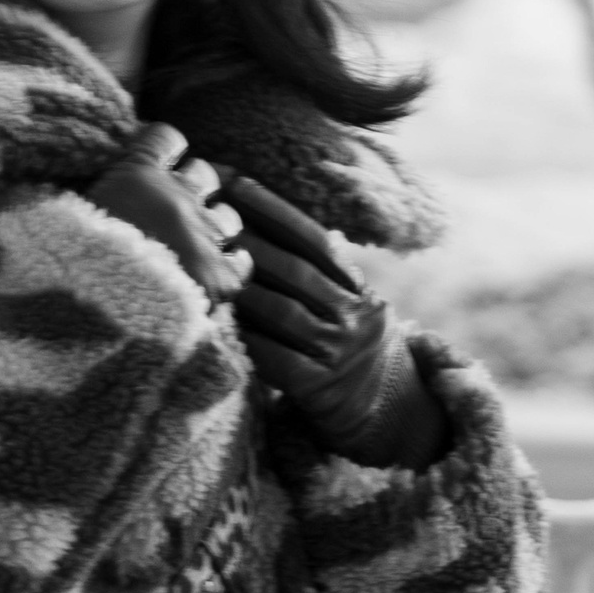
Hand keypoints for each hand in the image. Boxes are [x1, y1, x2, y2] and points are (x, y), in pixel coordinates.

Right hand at [84, 125, 250, 303]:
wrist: (101, 313)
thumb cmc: (75, 263)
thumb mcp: (70, 216)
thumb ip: (91, 197)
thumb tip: (87, 196)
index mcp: (139, 175)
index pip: (165, 136)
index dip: (164, 147)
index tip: (157, 159)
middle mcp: (179, 197)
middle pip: (204, 173)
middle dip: (193, 187)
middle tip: (173, 210)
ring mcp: (204, 235)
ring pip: (228, 215)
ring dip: (214, 225)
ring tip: (195, 244)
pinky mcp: (220, 277)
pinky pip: (243, 260)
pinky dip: (233, 262)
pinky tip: (218, 270)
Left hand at [219, 170, 445, 466]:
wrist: (386, 409)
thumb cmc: (346, 344)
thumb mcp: (345, 303)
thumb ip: (313, 271)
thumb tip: (258, 218)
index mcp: (358, 288)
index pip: (316, 240)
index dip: (277, 210)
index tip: (237, 183)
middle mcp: (353, 314)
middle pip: (297, 271)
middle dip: (251, 240)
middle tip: (209, 216)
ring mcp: (338, 351)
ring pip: (285, 312)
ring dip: (244, 288)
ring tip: (207, 266)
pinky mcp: (319, 388)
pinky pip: (278, 359)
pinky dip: (248, 339)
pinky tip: (222, 324)